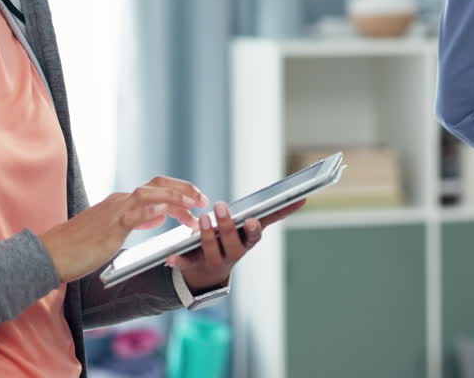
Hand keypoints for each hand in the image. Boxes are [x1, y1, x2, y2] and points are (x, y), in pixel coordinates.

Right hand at [39, 176, 208, 283]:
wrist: (49, 255)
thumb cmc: (79, 247)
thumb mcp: (113, 230)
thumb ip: (136, 220)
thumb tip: (159, 215)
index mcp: (121, 203)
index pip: (156, 189)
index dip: (180, 192)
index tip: (197, 202)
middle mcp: (120, 202)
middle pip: (158, 185)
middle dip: (184, 189)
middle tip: (203, 200)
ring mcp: (114, 212)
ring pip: (149, 194)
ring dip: (176, 197)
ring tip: (194, 204)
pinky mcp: (108, 227)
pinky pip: (132, 214)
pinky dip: (150, 211)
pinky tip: (165, 212)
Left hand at [166, 199, 305, 290]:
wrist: (210, 274)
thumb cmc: (234, 241)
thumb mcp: (250, 229)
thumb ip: (273, 214)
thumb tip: (303, 198)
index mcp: (246, 243)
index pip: (255, 236)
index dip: (254, 230)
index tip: (252, 221)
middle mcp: (233, 254)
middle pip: (232, 242)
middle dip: (227, 226)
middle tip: (221, 207)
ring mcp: (214, 260)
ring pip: (211, 251)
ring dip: (206, 236)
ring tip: (202, 219)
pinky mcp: (195, 264)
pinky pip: (186, 263)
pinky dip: (178, 261)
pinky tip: (170, 258)